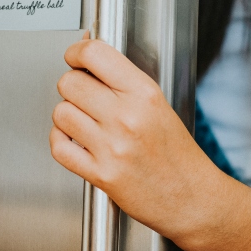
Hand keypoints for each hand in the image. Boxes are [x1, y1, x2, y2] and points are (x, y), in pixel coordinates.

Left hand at [50, 35, 223, 239]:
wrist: (191, 198)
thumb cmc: (177, 154)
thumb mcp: (159, 105)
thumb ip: (123, 81)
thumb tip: (87, 55)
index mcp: (144, 94)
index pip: (94, 55)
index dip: (76, 52)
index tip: (75, 57)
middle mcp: (127, 117)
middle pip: (70, 82)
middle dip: (72, 86)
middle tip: (83, 94)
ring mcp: (112, 147)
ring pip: (61, 113)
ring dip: (67, 115)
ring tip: (83, 121)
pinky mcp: (101, 175)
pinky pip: (59, 147)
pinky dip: (60, 141)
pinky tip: (74, 140)